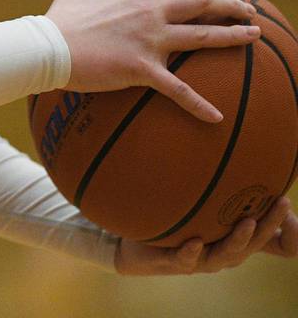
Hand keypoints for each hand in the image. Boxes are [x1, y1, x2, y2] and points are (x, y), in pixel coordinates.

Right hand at [45, 0, 259, 121]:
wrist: (47, 48)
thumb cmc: (59, 22)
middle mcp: (149, 13)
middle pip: (200, 1)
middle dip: (228, 4)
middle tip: (248, 10)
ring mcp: (149, 40)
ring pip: (200, 36)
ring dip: (231, 36)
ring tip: (255, 36)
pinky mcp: (143, 68)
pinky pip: (177, 89)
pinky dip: (198, 104)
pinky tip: (216, 117)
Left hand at [116, 196, 297, 273]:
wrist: (137, 249)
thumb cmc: (174, 226)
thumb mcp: (199, 210)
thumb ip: (215, 193)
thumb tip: (231, 157)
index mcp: (231, 239)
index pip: (265, 235)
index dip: (280, 224)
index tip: (287, 199)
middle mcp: (221, 251)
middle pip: (253, 242)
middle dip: (269, 224)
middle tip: (282, 203)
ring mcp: (200, 260)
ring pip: (225, 254)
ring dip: (238, 239)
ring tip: (248, 222)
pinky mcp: (173, 262)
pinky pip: (184, 259)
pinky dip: (191, 252)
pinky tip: (194, 241)